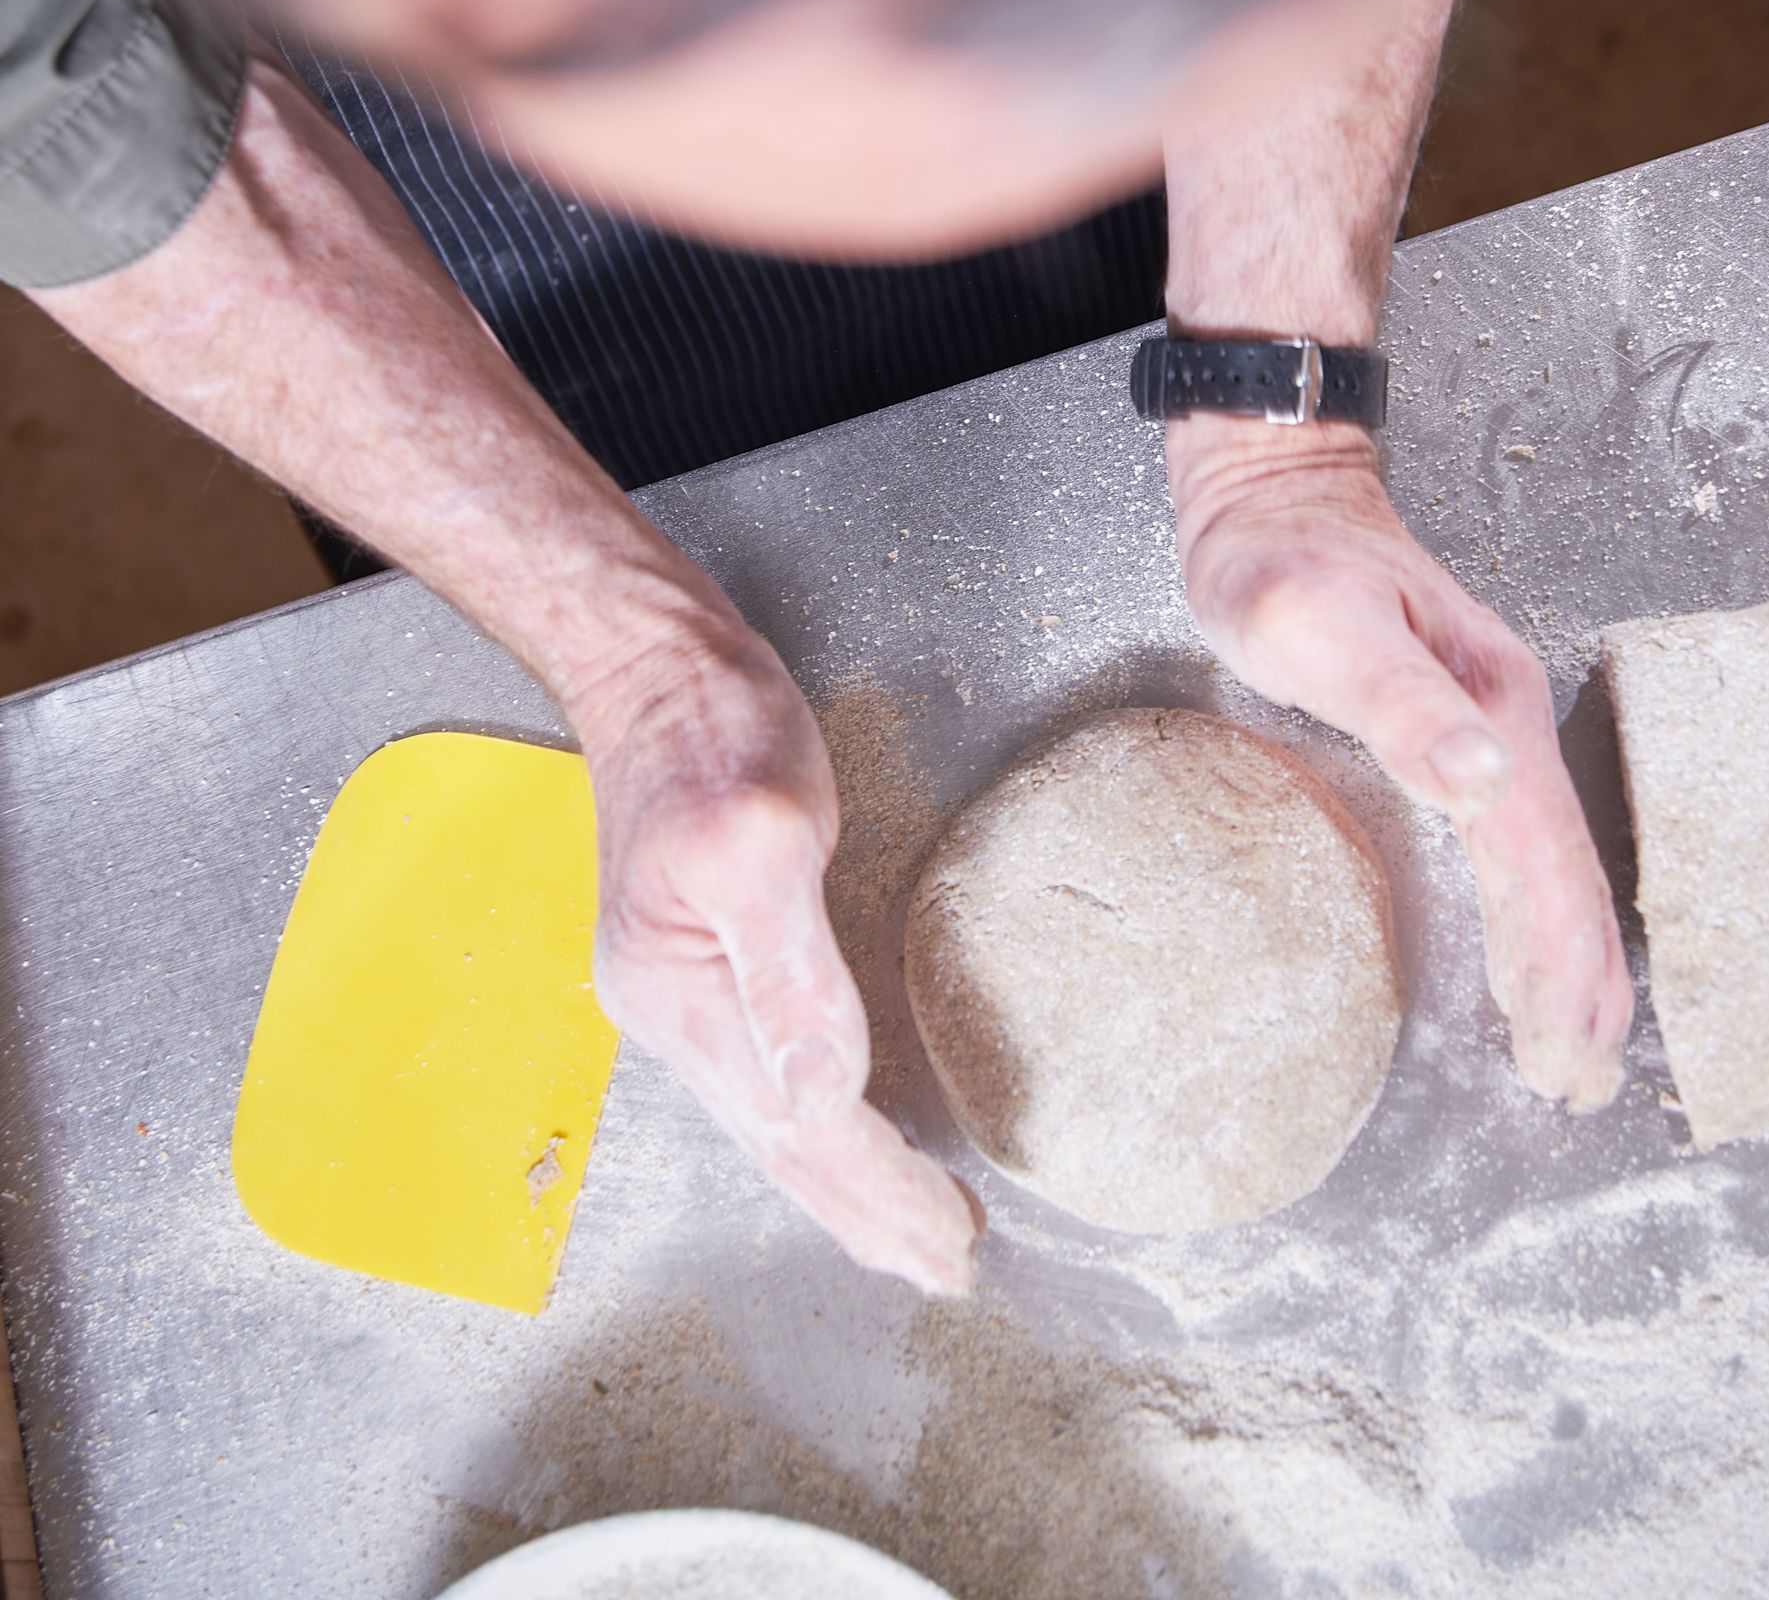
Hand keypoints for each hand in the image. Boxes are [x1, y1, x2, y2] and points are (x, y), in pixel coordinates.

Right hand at [564, 606, 980, 1292]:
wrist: (651, 668)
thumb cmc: (706, 734)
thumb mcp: (757, 834)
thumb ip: (788, 966)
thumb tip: (821, 1091)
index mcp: (686, 998)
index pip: (800, 1130)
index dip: (878, 1193)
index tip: (947, 1246)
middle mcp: (677, 1012)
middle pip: (781, 1146)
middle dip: (864, 1216)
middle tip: (944, 1269)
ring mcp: (686, 989)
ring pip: (774, 1118)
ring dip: (845, 1183)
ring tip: (909, 1231)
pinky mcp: (709, 957)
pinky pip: (770, 1072)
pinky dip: (823, 1122)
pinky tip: (848, 1127)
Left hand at [1168, 416, 1631, 1110]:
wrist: (1274, 492)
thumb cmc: (1282, 559)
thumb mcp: (1321, 627)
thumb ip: (1401, 704)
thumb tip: (1486, 781)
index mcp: (1491, 707)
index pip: (1543, 859)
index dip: (1560, 959)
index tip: (1565, 1051)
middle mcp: (1506, 718)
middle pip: (1563, 870)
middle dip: (1578, 981)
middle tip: (1575, 1081)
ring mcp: (1487, 722)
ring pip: (1545, 860)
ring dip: (1564, 954)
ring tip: (1570, 1040)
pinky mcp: (1454, 725)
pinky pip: (1512, 839)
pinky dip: (1530, 907)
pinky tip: (1524, 940)